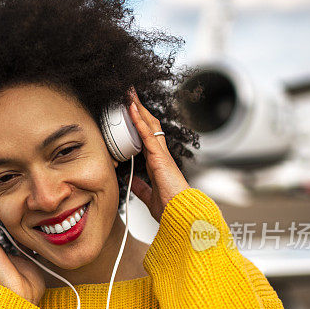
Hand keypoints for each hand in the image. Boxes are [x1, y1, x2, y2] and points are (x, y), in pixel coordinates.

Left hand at [126, 88, 189, 222]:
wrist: (180, 215)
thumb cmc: (170, 208)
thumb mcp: (149, 196)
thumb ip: (142, 187)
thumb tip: (133, 182)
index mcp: (158, 163)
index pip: (146, 137)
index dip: (139, 123)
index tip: (130, 111)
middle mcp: (161, 155)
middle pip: (149, 125)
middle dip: (139, 109)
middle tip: (130, 93)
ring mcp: (161, 155)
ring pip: (149, 125)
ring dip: (138, 108)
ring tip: (129, 93)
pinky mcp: (160, 158)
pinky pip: (148, 135)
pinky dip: (139, 121)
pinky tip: (131, 109)